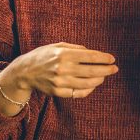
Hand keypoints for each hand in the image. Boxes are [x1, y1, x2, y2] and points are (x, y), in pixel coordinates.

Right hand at [0, 42, 117, 101]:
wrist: (25, 72)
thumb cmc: (43, 56)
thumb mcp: (57, 46)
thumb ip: (74, 48)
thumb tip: (91, 52)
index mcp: (64, 54)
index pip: (90, 56)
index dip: (103, 58)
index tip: (112, 59)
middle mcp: (63, 68)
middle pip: (91, 71)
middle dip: (106, 70)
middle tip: (114, 69)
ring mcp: (61, 82)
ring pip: (87, 84)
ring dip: (99, 80)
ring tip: (104, 76)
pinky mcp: (58, 92)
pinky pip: (78, 93)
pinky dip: (88, 90)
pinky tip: (93, 85)